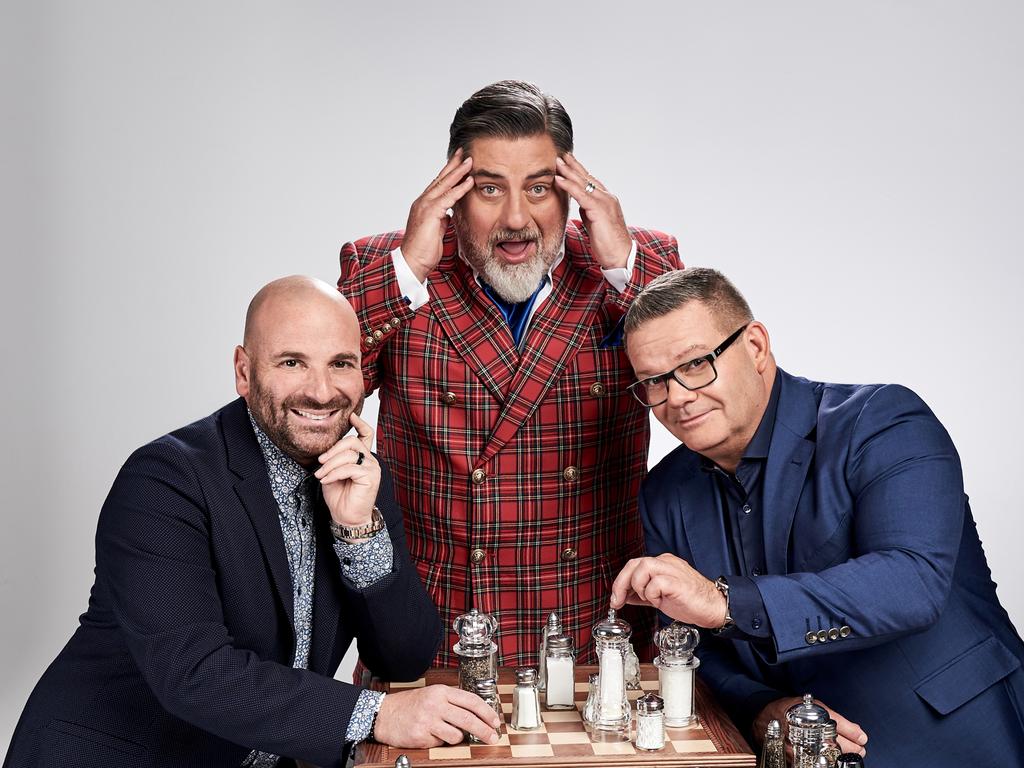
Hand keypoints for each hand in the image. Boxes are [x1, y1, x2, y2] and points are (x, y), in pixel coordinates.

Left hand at [314, 412, 379, 528]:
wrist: (346, 517)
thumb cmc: (340, 495)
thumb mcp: (332, 472)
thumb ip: (333, 458)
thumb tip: (325, 448)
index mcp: (362, 456)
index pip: (366, 434)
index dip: (359, 423)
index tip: (350, 416)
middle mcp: (370, 459)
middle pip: (352, 442)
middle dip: (333, 450)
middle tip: (320, 462)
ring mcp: (372, 467)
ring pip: (349, 454)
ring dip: (330, 464)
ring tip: (321, 475)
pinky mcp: (371, 477)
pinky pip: (350, 468)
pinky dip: (334, 473)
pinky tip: (326, 480)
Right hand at [373, 685, 501, 746]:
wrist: (384, 714)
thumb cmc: (410, 704)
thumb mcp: (433, 695)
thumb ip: (452, 701)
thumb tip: (477, 714)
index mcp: (441, 692)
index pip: (471, 701)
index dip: (487, 712)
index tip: (495, 721)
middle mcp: (435, 704)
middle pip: (468, 719)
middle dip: (484, 730)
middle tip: (492, 737)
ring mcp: (428, 720)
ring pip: (456, 735)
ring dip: (456, 738)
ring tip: (445, 733)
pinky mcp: (421, 736)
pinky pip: (440, 743)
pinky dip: (440, 742)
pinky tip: (431, 735)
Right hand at [402, 148, 474, 281]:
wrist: (413, 262)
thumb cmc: (424, 250)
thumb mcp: (436, 230)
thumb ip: (442, 219)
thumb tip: (449, 214)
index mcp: (424, 205)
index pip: (438, 184)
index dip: (449, 173)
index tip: (459, 162)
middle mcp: (423, 201)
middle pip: (441, 178)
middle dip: (453, 164)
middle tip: (464, 151)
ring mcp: (425, 206)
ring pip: (444, 184)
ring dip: (458, 171)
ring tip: (470, 161)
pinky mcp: (430, 213)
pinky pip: (448, 197)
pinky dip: (460, 188)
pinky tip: (469, 181)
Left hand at [554, 153, 631, 268]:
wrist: (620, 255)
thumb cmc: (608, 243)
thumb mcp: (595, 223)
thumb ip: (588, 211)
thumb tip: (580, 205)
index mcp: (606, 200)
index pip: (590, 182)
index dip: (579, 171)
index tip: (568, 162)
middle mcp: (607, 197)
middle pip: (587, 178)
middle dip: (573, 166)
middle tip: (561, 155)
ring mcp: (604, 202)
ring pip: (583, 183)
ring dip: (568, 171)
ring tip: (557, 162)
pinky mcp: (599, 210)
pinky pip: (580, 194)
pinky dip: (569, 186)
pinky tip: (559, 180)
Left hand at [609, 553, 727, 627]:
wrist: (714, 607)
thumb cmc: (690, 601)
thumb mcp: (660, 596)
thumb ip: (643, 593)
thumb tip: (624, 596)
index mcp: (662, 563)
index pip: (634, 564)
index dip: (620, 581)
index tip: (616, 598)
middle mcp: (666, 563)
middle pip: (635, 563)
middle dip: (621, 583)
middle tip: (618, 600)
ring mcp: (673, 570)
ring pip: (643, 567)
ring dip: (639, 586)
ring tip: (648, 599)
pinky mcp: (678, 582)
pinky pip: (656, 582)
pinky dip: (652, 594)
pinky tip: (659, 601)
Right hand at [754, 696, 867, 758]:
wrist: (764, 719)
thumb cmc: (790, 710)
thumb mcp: (814, 707)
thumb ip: (838, 720)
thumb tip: (859, 734)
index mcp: (809, 715)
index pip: (838, 727)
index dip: (854, 735)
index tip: (862, 739)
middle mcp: (803, 731)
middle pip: (835, 744)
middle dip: (851, 748)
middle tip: (858, 748)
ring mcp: (799, 747)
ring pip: (827, 756)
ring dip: (840, 756)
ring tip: (845, 753)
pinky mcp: (793, 758)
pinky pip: (815, 763)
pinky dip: (825, 760)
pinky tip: (829, 757)